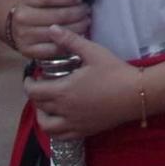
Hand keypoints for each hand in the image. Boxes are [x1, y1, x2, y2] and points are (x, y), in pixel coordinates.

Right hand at [9, 0, 90, 61]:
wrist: (18, 23)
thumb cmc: (37, 3)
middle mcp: (22, 17)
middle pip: (56, 16)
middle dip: (77, 13)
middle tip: (87, 11)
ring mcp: (23, 35)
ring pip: (57, 33)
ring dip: (77, 28)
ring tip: (86, 22)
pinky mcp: (27, 50)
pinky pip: (52, 49)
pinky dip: (67, 44)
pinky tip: (77, 37)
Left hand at [23, 25, 135, 140]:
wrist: (136, 94)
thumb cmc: (115, 72)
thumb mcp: (94, 52)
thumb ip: (71, 41)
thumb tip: (52, 29)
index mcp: (63, 91)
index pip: (33, 91)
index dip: (28, 84)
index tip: (31, 77)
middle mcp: (64, 110)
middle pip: (38, 106)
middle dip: (35, 96)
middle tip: (41, 86)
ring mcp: (73, 123)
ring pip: (46, 126)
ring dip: (42, 115)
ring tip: (47, 106)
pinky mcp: (83, 132)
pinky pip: (60, 136)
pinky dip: (54, 130)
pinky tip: (60, 120)